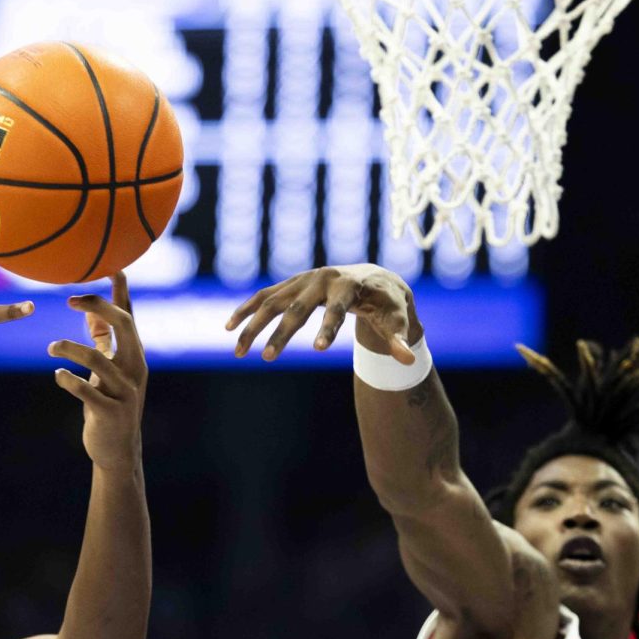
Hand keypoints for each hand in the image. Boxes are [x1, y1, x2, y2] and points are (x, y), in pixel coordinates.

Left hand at [48, 272, 145, 472]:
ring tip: (51, 347)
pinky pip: (86, 390)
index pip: (129, 315)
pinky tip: (58, 375)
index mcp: (135, 354)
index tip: (113, 267)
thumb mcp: (110, 370)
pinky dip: (69, 380)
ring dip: (70, 349)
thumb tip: (91, 311)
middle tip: (70, 299)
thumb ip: (104, 342)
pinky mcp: (111, 411)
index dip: (121, 291)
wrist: (118, 451)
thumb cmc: (110, 403)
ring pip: (98, 359)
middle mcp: (135, 368)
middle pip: (124, 325)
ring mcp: (125, 390)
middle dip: (98, 306)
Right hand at [226, 264, 422, 362]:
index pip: (337, 308)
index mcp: (349, 285)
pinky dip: (246, 310)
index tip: (318, 350)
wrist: (374, 278)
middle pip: (297, 307)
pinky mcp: (291, 284)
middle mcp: (321, 278)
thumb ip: (398, 338)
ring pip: (272, 302)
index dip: (328, 328)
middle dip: (281, 333)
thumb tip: (408, 360)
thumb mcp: (396, 318)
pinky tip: (229, 327)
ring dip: (253, 325)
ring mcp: (302, 279)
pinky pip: (264, 297)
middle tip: (268, 359)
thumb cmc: (386, 303)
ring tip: (239, 352)